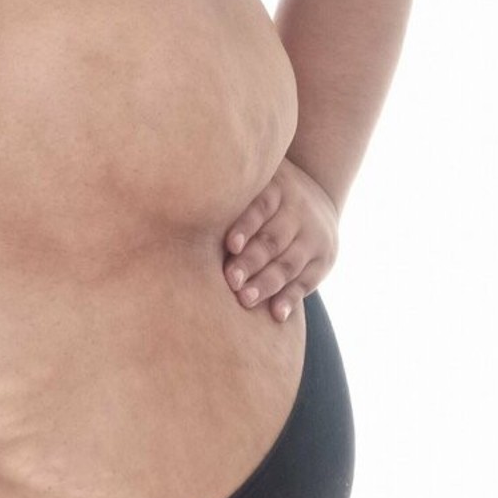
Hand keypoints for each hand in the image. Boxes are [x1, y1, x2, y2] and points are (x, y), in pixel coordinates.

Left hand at [222, 156, 338, 321]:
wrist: (315, 196)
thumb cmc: (261, 195)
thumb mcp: (251, 183)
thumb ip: (223, 194)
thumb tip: (175, 206)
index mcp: (276, 188)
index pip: (260, 207)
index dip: (244, 226)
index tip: (230, 245)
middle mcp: (298, 210)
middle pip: (272, 239)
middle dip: (251, 262)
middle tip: (231, 281)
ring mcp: (313, 236)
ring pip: (289, 263)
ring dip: (267, 284)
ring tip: (246, 300)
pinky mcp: (323, 260)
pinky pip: (307, 282)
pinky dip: (290, 298)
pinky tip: (276, 314)